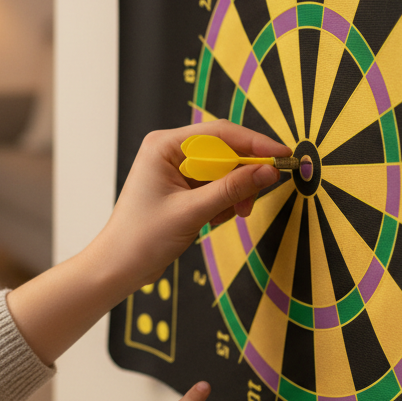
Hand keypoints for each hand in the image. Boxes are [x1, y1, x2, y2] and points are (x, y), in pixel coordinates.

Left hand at [91, 121, 288, 291]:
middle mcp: (170, 151)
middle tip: (252, 201)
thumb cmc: (141, 238)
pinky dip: (223, 203)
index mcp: (164, 145)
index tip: (282, 155)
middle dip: (242, 177)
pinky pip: (216, 186)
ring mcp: (176, 169)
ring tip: (227, 216)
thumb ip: (232, 190)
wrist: (119, 267)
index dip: (255, 143)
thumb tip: (268, 171)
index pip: (220, 133)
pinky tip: (212, 221)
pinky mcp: (182, 188)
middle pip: (225, 150)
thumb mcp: (192, 212)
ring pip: (224, 171)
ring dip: (233, 194)